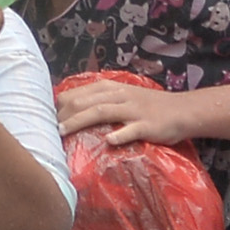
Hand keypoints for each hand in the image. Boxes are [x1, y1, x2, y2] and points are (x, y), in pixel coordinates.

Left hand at [55, 78, 197, 146]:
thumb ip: (99, 101)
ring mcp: (133, 110)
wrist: (183, 110)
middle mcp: (119, 96)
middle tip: (47, 130)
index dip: (59, 107)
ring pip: (101, 112)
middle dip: (63, 115)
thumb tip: (69, 112)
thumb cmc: (147, 106)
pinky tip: (108, 141)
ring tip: (62, 132)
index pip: (77, 94)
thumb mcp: (121, 97)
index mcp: (110, 88)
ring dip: (79, 121)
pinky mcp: (147, 125)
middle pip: (84, 102)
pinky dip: (119, 134)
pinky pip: (131, 129)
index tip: (46, 120)